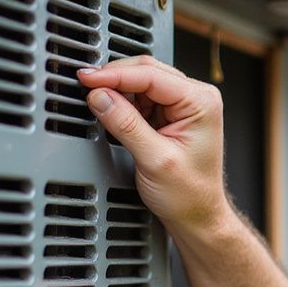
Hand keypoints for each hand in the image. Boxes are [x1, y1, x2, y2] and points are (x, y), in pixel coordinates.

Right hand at [78, 57, 228, 230]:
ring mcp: (183, 105)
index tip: (88, 78)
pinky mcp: (170, 115)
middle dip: (115, 78)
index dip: (116, 74)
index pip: (152, 76)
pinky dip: (123, 101)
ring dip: (118, 90)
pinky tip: (114, 113)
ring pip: (142, 81)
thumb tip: (100, 97)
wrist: (197, 215)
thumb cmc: (190, 194)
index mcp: (201, 103)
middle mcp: (196, 98)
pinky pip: (141, 97)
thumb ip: (125, 125)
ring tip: (101, 106)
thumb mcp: (154, 160)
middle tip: (86, 86)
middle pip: (147, 71)